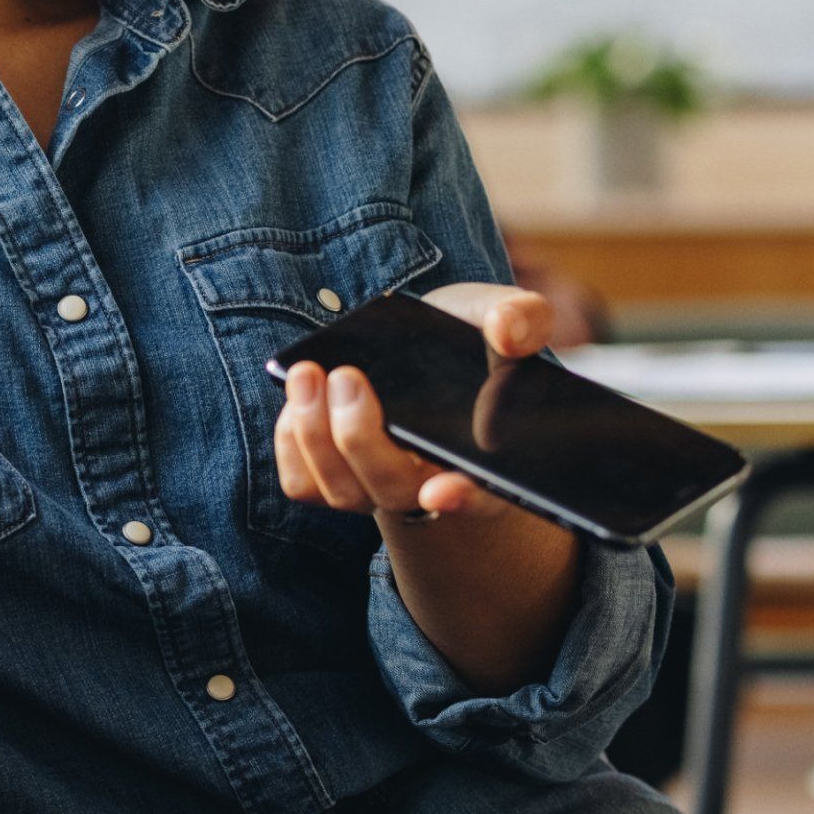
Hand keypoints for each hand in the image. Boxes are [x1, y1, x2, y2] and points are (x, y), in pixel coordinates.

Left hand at [273, 282, 553, 522]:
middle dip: (360, 436)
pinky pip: (302, 484)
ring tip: (308, 374)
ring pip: (341, 490)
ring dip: (315, 435)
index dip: (464, 498)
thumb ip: (521, 318)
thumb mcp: (500, 315)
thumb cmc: (466, 336)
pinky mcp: (331, 479)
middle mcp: (432, 484)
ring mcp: (377, 488)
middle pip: (393, 488)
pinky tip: (298, 398)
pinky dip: (291, 442)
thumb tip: (509, 333)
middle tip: (346, 376)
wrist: (415, 343)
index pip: (485, 496)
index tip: (440, 489)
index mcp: (487, 459)